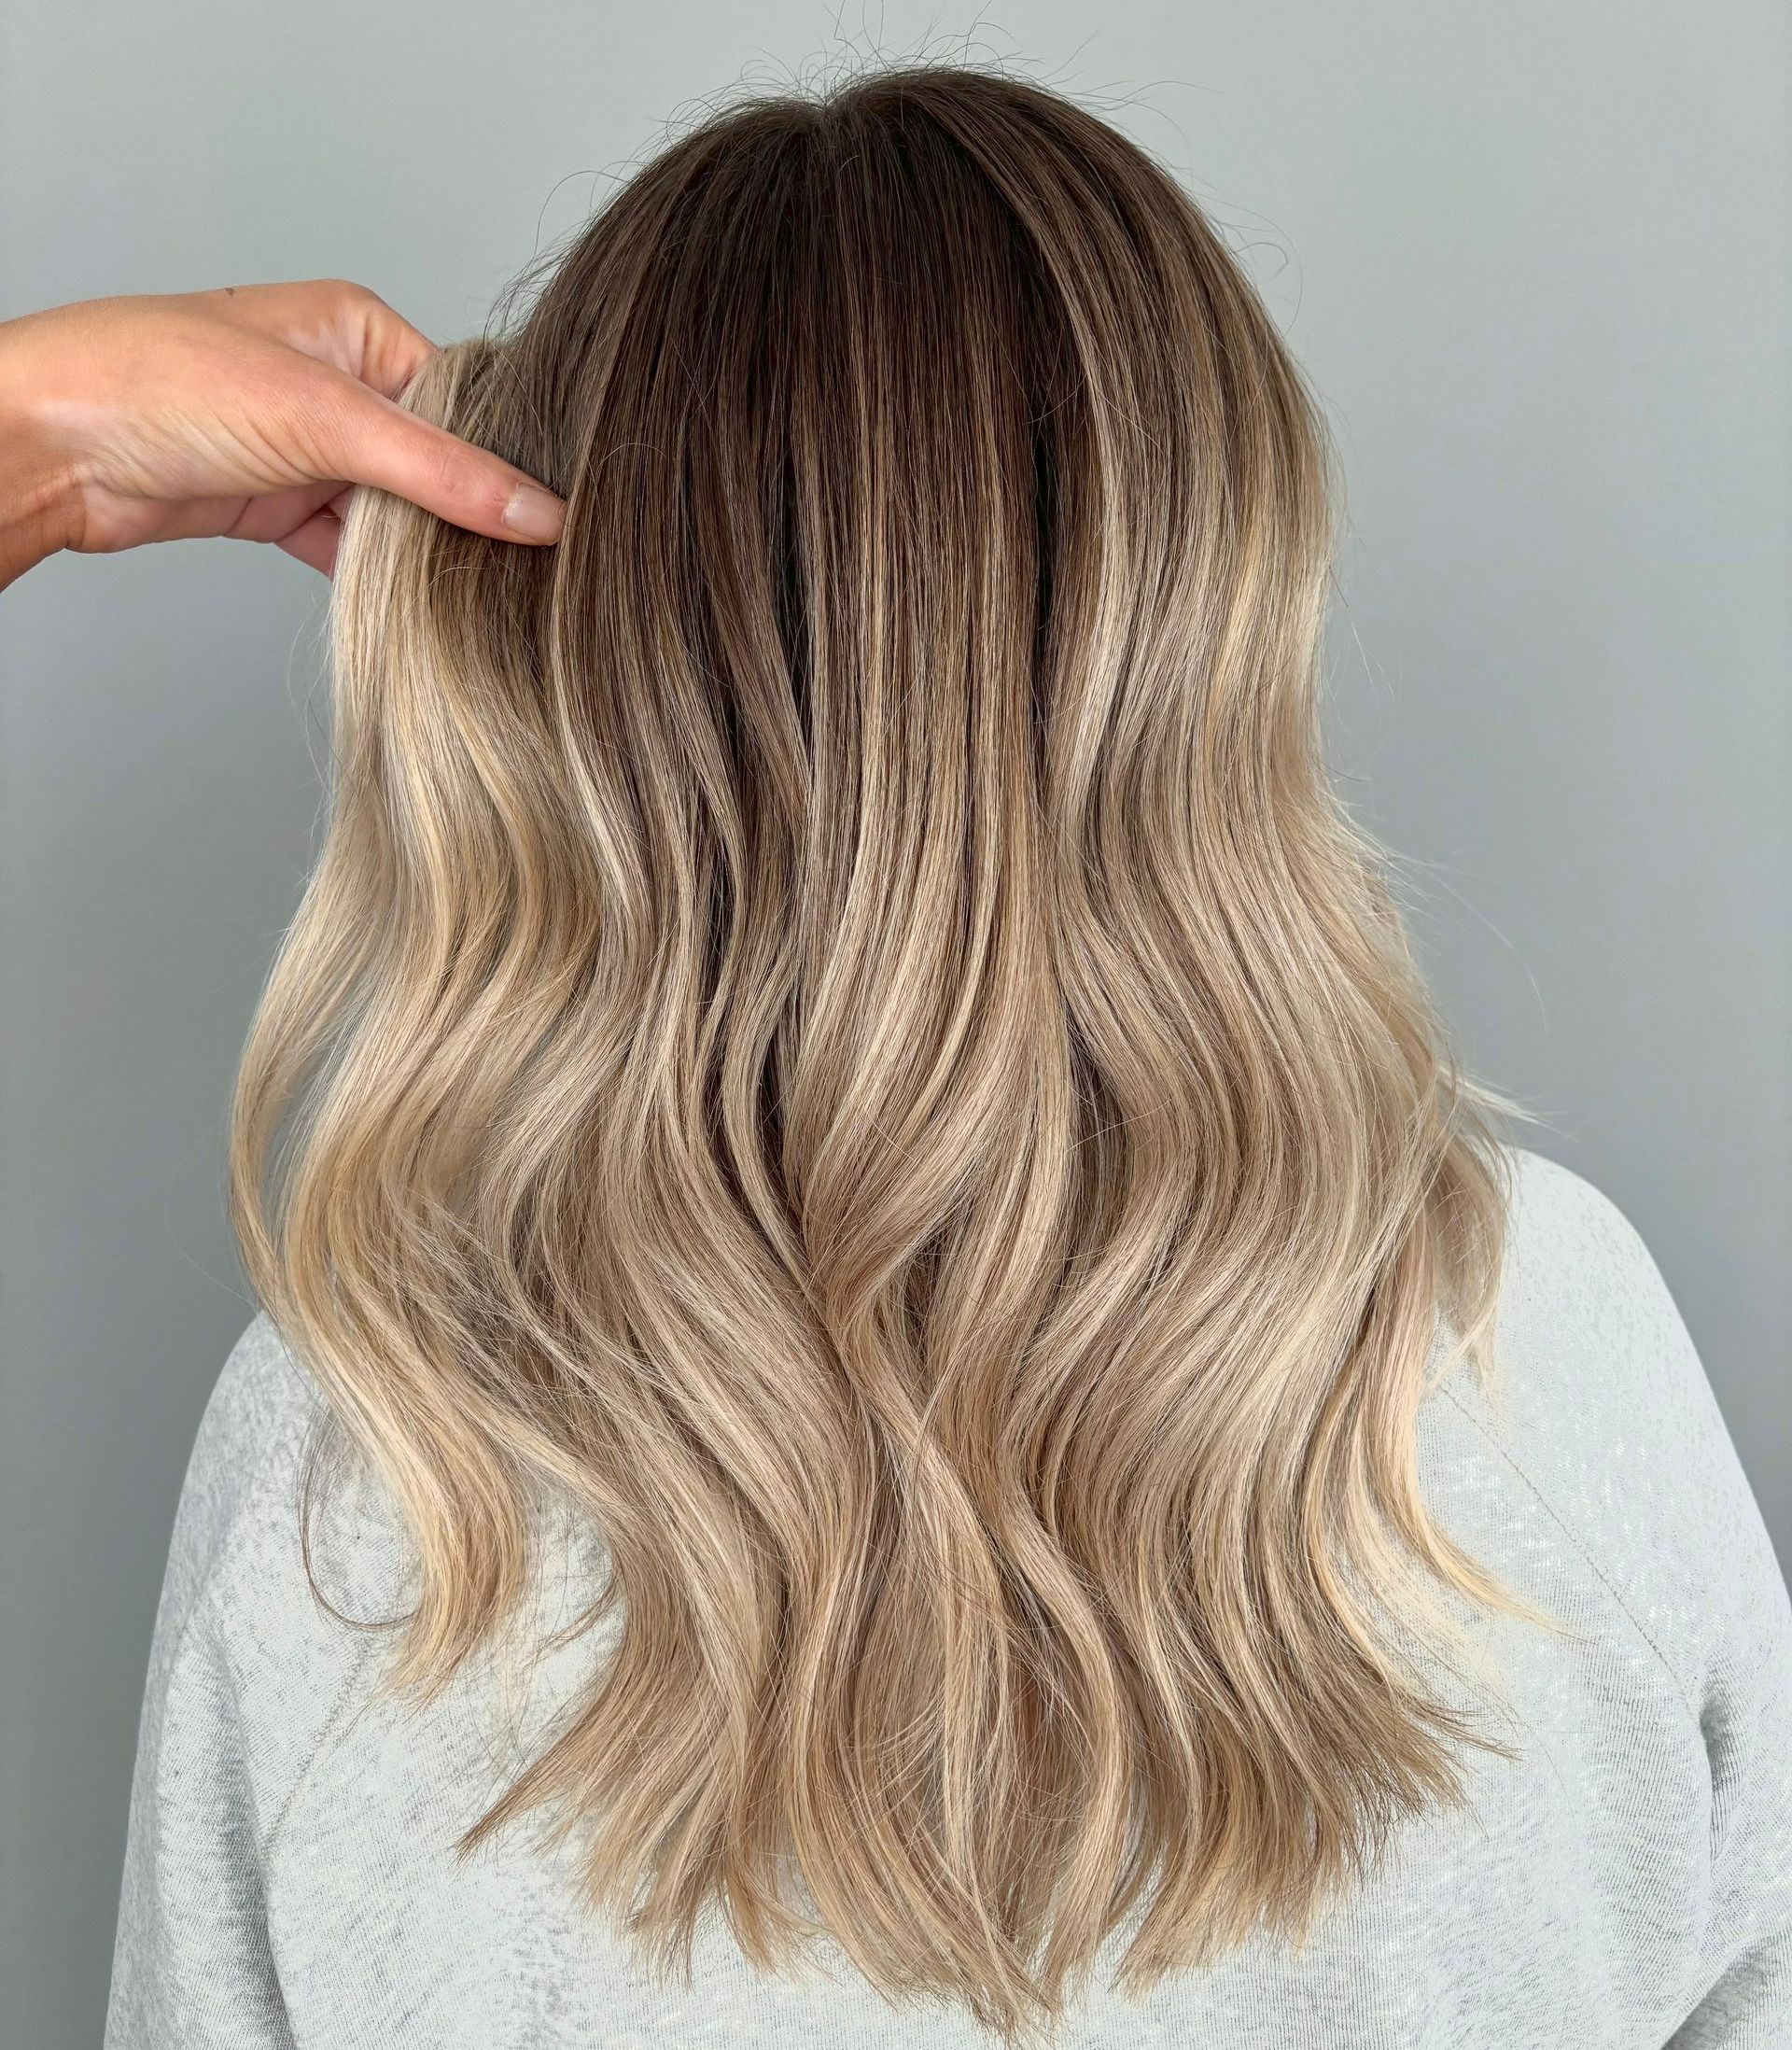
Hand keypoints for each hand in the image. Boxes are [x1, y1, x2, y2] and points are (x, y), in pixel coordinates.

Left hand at [0, 279, 564, 587]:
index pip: (468, 401)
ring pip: (395, 513)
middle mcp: (337, 385)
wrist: (49, 445)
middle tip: (519, 571)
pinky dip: (375, 581)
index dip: (506, 461)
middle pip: (435, 464)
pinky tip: (410, 609)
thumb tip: (538, 513)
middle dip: (463, 517)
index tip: (551, 520)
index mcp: (358, 330)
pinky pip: (350, 549)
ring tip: (472, 596)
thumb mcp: (323, 420)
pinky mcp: (277, 504)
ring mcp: (306, 449)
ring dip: (417, 555)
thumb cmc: (157, 382)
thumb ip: (441, 473)